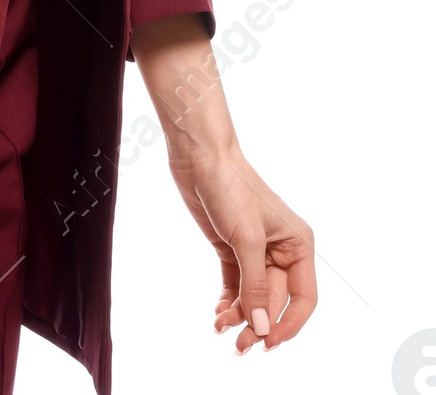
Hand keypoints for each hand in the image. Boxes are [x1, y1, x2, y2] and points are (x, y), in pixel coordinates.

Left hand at [165, 144, 316, 354]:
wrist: (199, 156)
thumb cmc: (231, 188)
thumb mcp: (247, 239)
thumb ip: (256, 286)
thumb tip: (262, 328)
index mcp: (299, 246)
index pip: (303, 298)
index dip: (289, 324)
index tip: (268, 343)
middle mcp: (281, 251)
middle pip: (275, 300)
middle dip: (258, 323)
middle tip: (239, 346)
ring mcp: (255, 250)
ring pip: (254, 295)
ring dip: (241, 315)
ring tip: (221, 328)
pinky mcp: (231, 247)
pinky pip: (237, 284)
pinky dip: (230, 301)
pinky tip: (219, 314)